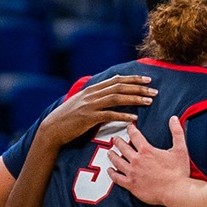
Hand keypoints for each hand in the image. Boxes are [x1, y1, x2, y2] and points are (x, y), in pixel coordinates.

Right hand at [39, 75, 156, 146]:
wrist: (52, 128)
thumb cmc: (68, 118)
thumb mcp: (82, 103)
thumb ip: (96, 97)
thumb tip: (109, 94)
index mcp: (92, 89)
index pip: (116, 80)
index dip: (133, 79)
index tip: (148, 79)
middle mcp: (92, 94)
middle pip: (120, 87)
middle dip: (139, 87)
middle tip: (154, 90)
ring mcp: (90, 105)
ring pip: (117, 98)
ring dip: (135, 98)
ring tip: (149, 101)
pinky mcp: (89, 118)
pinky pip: (109, 115)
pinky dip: (123, 116)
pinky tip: (134, 119)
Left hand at [106, 116, 193, 205]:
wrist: (176, 191)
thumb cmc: (178, 172)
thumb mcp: (180, 149)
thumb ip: (177, 132)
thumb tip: (174, 119)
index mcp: (146, 150)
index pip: (135, 136)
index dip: (131, 129)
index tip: (129, 127)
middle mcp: (136, 160)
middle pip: (122, 147)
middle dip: (118, 141)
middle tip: (115, 139)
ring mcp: (132, 173)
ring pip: (117, 161)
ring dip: (112, 155)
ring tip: (110, 152)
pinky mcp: (131, 185)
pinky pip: (117, 178)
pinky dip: (112, 173)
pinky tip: (110, 170)